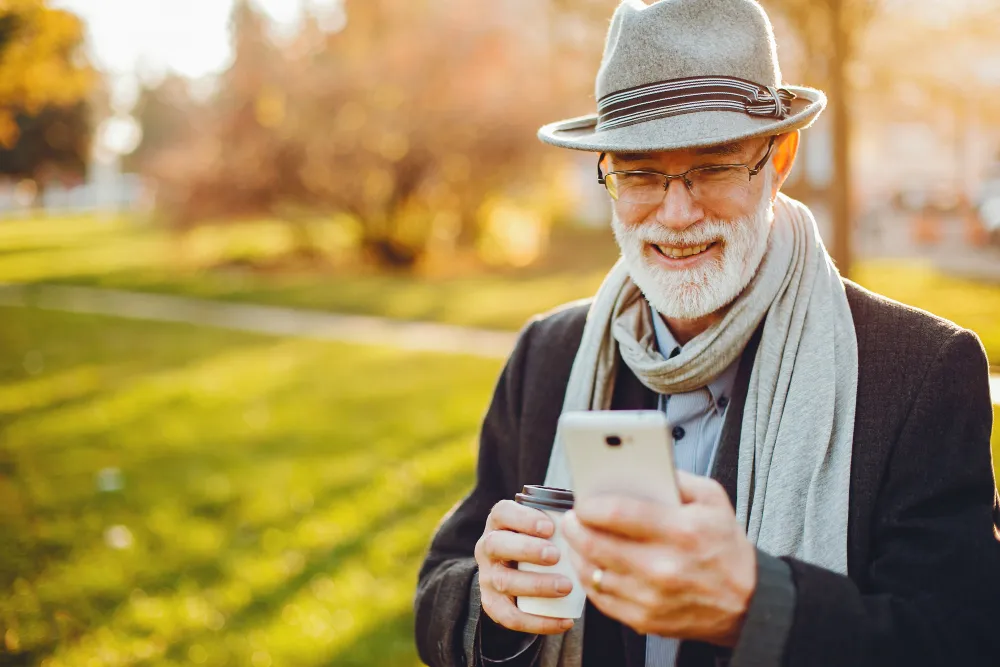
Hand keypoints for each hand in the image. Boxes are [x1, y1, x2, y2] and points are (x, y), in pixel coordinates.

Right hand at [474, 499, 575, 634]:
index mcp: (499, 522)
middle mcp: (487, 547)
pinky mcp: (492, 604)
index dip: (524, 518)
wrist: (515, 573)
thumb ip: (561, 518)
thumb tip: (593, 516)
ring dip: (536, 584)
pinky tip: (565, 621)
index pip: (502, 513)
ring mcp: (488, 577)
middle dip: (527, 550)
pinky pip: (510, 616)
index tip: (550, 527)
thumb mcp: (542, 525)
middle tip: (556, 556)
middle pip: (497, 545)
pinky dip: (538, 622)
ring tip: (566, 586)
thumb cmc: (539, 542)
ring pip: (503, 581)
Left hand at [561, 471, 755, 646]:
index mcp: (681, 531)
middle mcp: (664, 567)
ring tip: (577, 538)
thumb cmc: (726, 547)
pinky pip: (601, 598)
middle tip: (571, 518)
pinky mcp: (644, 619)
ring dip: (577, 553)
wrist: (746, 603)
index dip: (590, 505)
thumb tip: (638, 464)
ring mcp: (651, 597)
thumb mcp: (713, 499)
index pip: (619, 514)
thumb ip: (676, 477)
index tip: (583, 501)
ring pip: (592, 573)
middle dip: (576, 527)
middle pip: (597, 544)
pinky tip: (590, 564)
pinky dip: (589, 579)